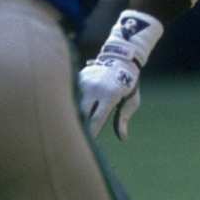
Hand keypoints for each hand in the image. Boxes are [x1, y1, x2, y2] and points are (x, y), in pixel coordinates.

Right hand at [77, 10, 162, 139]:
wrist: (121, 58)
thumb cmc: (129, 83)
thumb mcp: (131, 100)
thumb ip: (123, 119)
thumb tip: (123, 138)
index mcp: (110, 95)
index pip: (97, 118)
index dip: (92, 132)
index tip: (89, 142)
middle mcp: (96, 87)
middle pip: (82, 112)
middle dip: (80, 124)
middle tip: (77, 136)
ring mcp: (86, 81)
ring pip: (74, 103)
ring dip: (73, 113)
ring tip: (70, 124)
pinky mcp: (79, 76)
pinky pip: (72, 92)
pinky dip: (71, 101)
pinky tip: (68, 109)